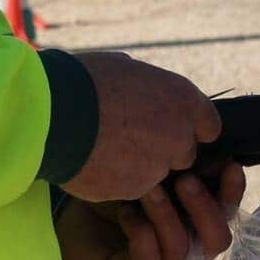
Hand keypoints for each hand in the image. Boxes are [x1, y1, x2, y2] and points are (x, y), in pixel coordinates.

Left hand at [55, 162, 246, 259]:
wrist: (64, 214)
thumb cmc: (110, 191)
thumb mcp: (150, 173)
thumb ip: (183, 165)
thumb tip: (215, 148)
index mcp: (194, 224)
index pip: (227, 214)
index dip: (233, 192)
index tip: (229, 165)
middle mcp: (184, 252)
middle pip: (217, 241)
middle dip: (206, 208)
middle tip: (184, 179)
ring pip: (182, 250)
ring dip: (168, 216)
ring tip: (149, 189)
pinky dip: (141, 232)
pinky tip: (125, 212)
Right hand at [61, 52, 220, 201]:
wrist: (52, 114)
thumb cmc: (83, 81)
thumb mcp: (126, 69)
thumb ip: (149, 89)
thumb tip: (145, 94)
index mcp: (183, 99)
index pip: (208, 125)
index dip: (187, 127)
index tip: (168, 126)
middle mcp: (179, 136)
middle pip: (183, 154)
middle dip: (162, 150)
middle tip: (128, 138)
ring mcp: (158, 167)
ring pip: (155, 174)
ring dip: (137, 167)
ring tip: (104, 148)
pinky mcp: (135, 190)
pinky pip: (130, 188)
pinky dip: (116, 180)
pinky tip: (93, 162)